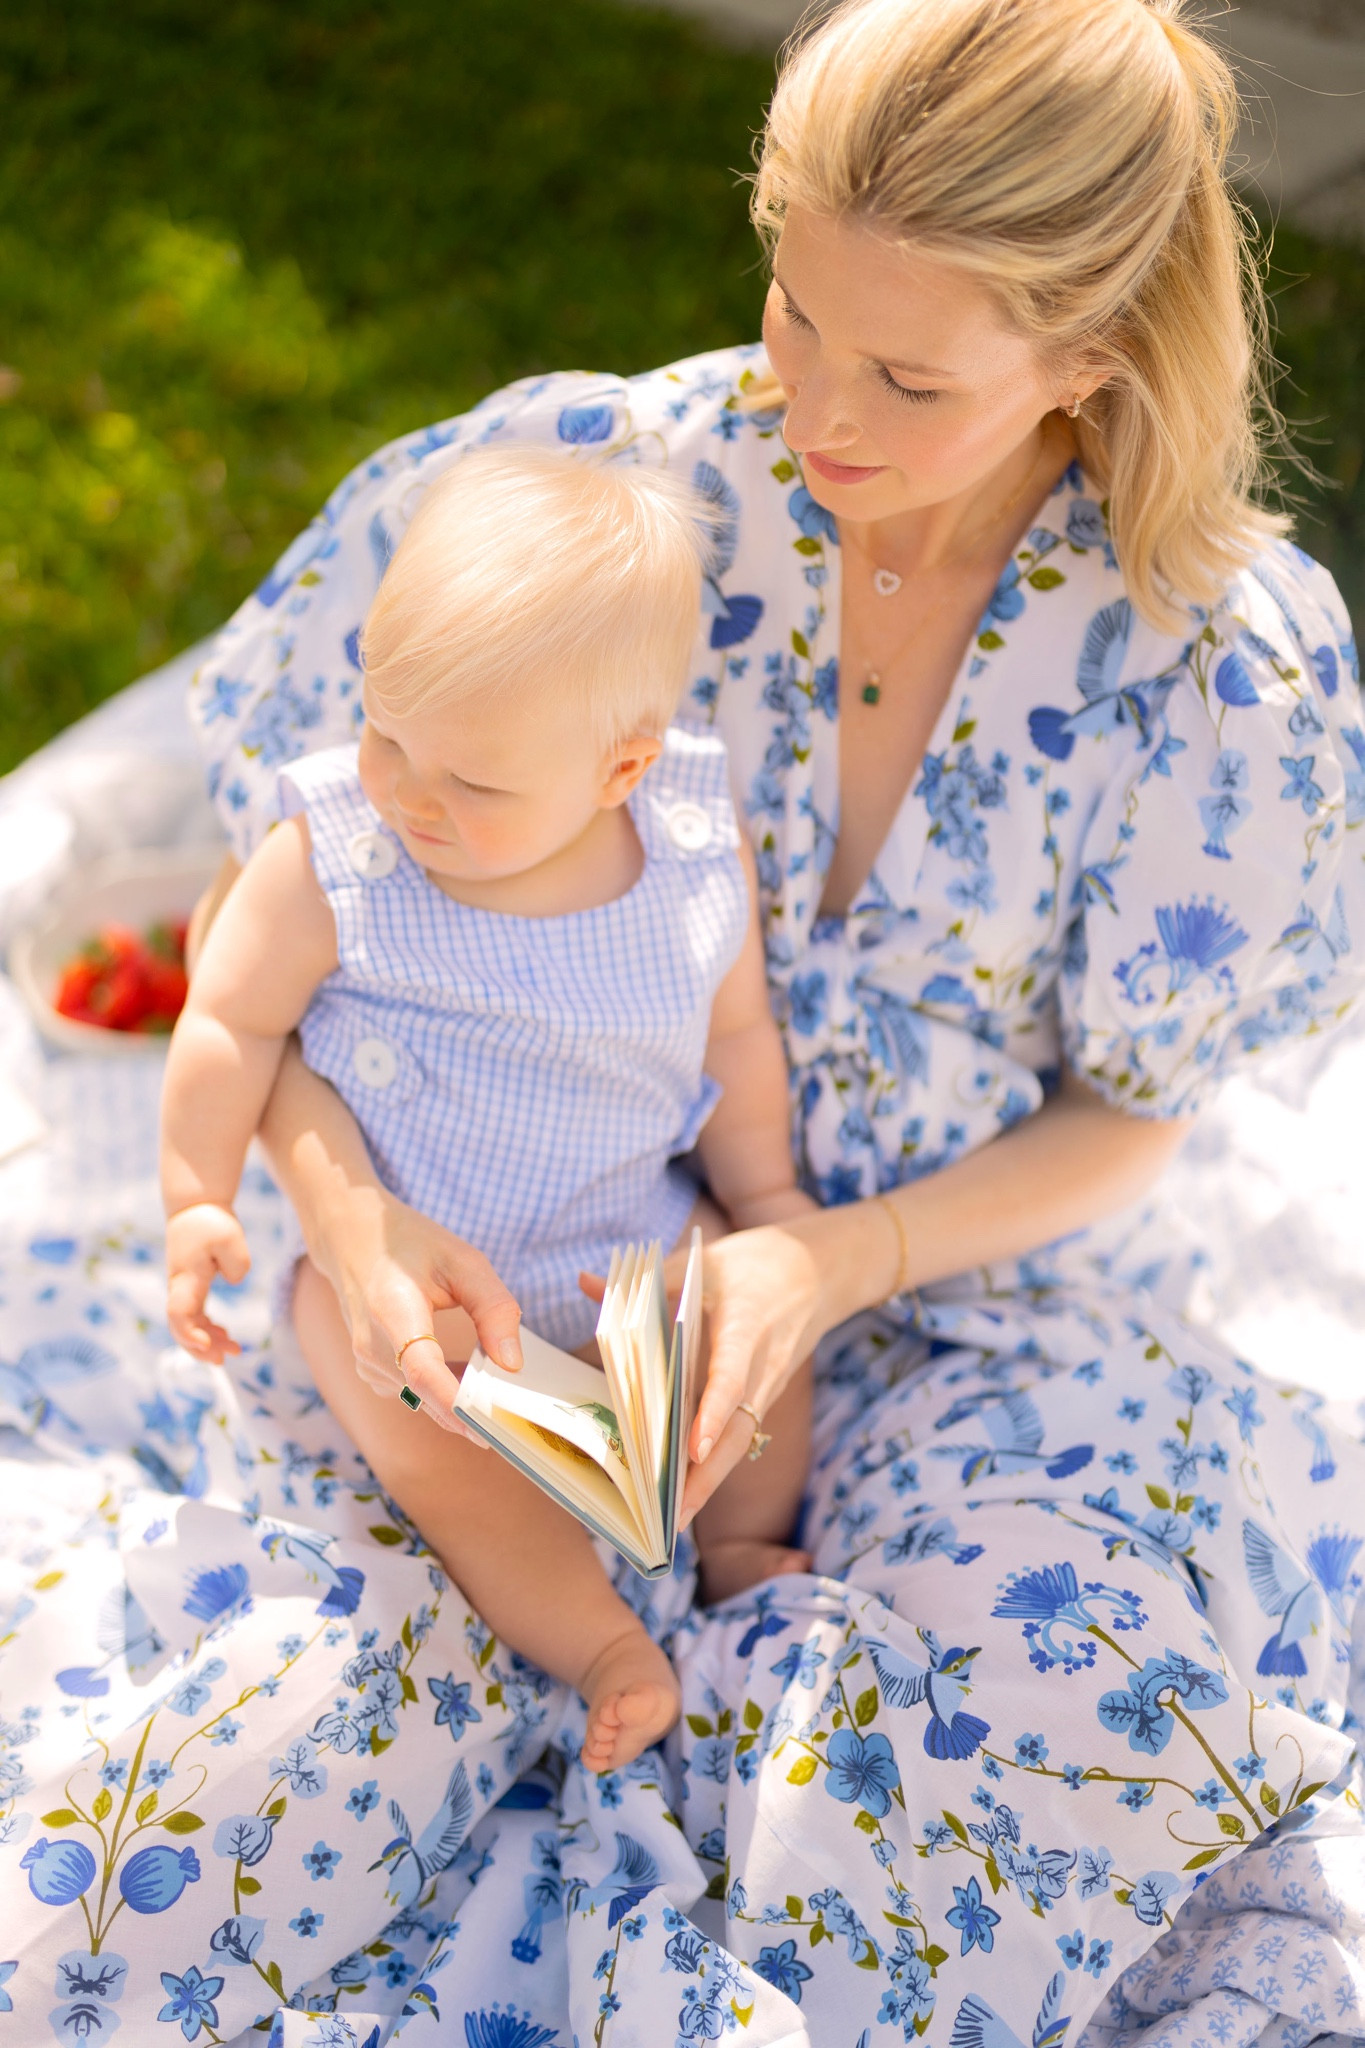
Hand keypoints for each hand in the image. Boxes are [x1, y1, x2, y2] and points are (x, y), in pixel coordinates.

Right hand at [166, 1202, 250, 1363]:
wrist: (196, 1207)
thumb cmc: (210, 1221)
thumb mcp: (230, 1237)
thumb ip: (236, 1263)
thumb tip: (233, 1281)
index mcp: (186, 1278)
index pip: (179, 1315)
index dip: (189, 1335)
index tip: (208, 1345)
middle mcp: (180, 1288)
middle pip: (181, 1328)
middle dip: (200, 1348)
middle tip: (225, 1358)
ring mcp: (183, 1289)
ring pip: (189, 1325)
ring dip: (208, 1341)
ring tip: (234, 1350)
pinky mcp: (191, 1288)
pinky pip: (195, 1317)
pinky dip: (207, 1329)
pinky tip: (225, 1334)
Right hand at [308, 1182, 523, 1434]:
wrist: (352, 1240)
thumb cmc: (411, 1245)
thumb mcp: (462, 1261)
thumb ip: (493, 1308)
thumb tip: (512, 1364)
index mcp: (392, 1311)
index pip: (422, 1369)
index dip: (455, 1401)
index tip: (489, 1424)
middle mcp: (371, 1346)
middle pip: (427, 1395)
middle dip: (472, 1413)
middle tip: (517, 1422)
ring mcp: (367, 1364)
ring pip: (423, 1401)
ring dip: (461, 1404)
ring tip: (502, 1401)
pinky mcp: (372, 1373)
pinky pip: (415, 1395)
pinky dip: (444, 1395)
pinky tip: (473, 1383)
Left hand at [672, 1206, 867, 1525]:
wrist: (821, 1268)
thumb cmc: (753, 1262)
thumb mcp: (702, 1261)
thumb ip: (647, 1283)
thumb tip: (588, 1285)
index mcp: (747, 1323)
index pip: (730, 1375)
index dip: (711, 1412)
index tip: (692, 1448)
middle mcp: (763, 1363)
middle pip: (736, 1428)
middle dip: (705, 1476)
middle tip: (671, 1517)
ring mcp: (770, 1383)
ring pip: (739, 1439)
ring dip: (709, 1482)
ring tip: (672, 1521)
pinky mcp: (767, 1392)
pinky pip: (741, 1433)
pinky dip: (716, 1464)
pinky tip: (687, 1491)